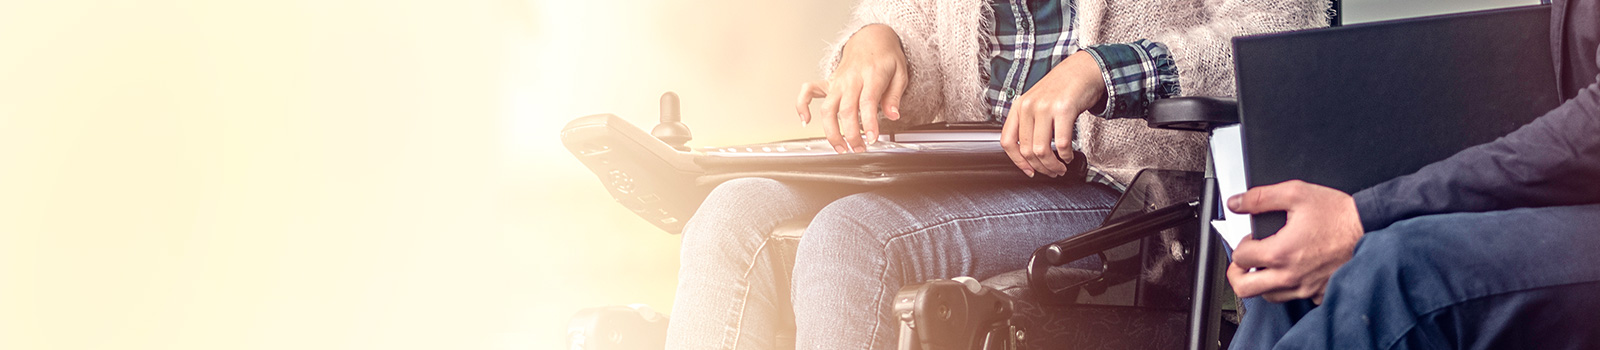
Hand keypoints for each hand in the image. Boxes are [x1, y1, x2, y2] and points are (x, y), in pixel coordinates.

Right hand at [795, 24, 907, 153]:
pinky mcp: (828, 82)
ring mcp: (837, 81)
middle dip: (851, 134)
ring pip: (827, 108)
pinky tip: (806, 121)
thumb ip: (895, 96)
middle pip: (846, 109)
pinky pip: (808, 91)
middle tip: (860, 148)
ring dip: (831, 131)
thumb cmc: (886, 58)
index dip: (870, 123)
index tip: (873, 138)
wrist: (871, 39)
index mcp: (871, 75)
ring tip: (841, 147)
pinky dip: (802, 105)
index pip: (868, 102)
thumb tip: (893, 115)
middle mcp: (851, 79)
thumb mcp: (900, 73)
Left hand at [1001, 51, 1104, 176]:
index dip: (1017, 161)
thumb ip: (1030, 123)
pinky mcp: (1064, 109)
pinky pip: (1061, 143)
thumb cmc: (1063, 88)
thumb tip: (1030, 154)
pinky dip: (1066, 155)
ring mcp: (1045, 107)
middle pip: (1026, 150)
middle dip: (1040, 167)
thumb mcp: (1037, 102)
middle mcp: (1029, 106)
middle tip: (1051, 172)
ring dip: (1052, 165)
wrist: (1083, 69)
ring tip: (1061, 167)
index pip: (1007, 141)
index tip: (1028, 170)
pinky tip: (1069, 156)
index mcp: (1019, 106)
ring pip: (1042, 150)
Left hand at [1225, 180, 1364, 303]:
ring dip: (1261, 282)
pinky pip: (1295, 299)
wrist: (1371, 227)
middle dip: (1237, 274)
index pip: (1240, 258)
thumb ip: (1260, 198)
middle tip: (1243, 263)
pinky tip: (1293, 273)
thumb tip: (1236, 203)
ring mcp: (1305, 288)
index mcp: (1280, 252)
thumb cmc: (1338, 213)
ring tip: (1267, 266)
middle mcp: (1290, 276)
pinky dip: (1288, 289)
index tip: (1251, 239)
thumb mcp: (1296, 193)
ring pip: (1268, 296)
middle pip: (1245, 288)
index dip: (1241, 245)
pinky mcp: (1320, 293)